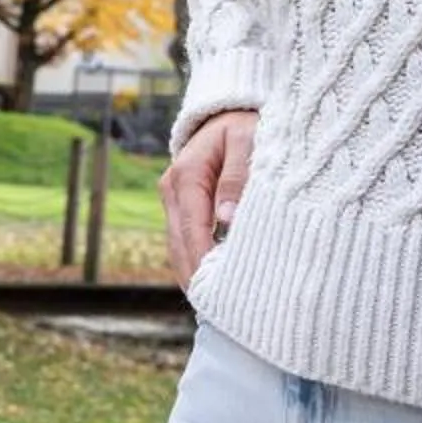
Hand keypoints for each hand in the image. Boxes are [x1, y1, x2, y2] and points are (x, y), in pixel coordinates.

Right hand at [163, 110, 257, 289]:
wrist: (231, 111)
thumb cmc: (247, 125)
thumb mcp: (248, 141)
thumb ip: (238, 176)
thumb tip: (227, 219)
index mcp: (186, 174)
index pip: (192, 228)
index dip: (203, 261)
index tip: (219, 290)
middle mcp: (173, 189)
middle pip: (179, 244)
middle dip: (196, 276)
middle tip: (220, 311)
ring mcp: (173, 199)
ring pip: (177, 246)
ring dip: (193, 274)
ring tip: (216, 307)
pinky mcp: (181, 206)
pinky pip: (183, 240)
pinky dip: (194, 262)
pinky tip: (211, 284)